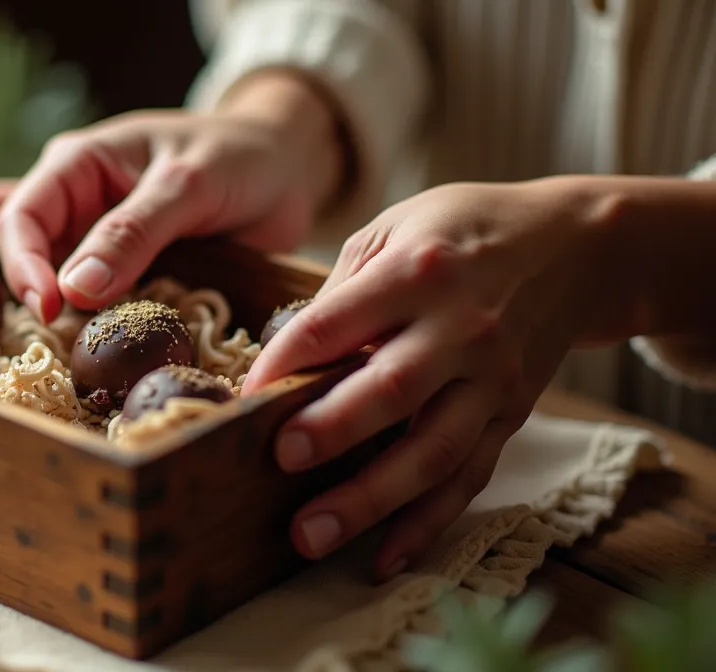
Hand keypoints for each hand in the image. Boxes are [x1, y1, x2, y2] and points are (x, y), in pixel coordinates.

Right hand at [0, 70, 345, 322]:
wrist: (285, 168)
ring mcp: (90, 235)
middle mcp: (72, 198)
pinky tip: (21, 334)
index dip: (24, 265)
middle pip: (3, 233)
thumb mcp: (189, 185)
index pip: (23, 214)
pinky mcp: (117, 269)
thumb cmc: (238, 159)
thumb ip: (134, 233)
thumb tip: (74, 291)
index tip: (48, 308)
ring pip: (26, 261)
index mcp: (78, 163)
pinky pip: (74, 293)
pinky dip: (51, 314)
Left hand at [243, 179, 624, 580]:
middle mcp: (462, 329)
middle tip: (281, 458)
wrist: (574, 247)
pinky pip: (468, 478)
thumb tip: (282, 357)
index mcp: (419, 271)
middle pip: (394, 388)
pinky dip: (427, 523)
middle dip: (335, 429)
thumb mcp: (395, 229)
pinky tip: (383, 559)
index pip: (339, 321)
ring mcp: (492, 379)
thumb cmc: (461, 233)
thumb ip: (342, 290)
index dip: (288, 359)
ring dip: (371, 499)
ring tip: (310, 535)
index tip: (245, 395)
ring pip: (432, 450)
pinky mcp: (510, 416)